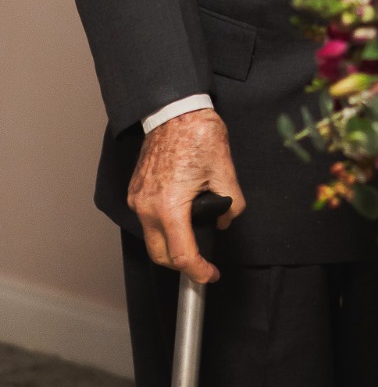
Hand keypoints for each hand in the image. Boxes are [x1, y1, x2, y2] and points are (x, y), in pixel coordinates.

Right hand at [128, 109, 244, 282]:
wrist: (175, 111)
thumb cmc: (199, 136)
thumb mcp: (226, 171)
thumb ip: (231, 204)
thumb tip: (224, 220)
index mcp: (169, 206)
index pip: (181, 255)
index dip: (198, 271)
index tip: (211, 275)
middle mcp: (147, 207)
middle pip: (160, 254)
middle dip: (182, 265)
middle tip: (203, 263)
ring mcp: (138, 199)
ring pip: (152, 238)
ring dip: (172, 245)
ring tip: (195, 237)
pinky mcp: (136, 191)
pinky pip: (147, 220)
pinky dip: (163, 227)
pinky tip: (181, 219)